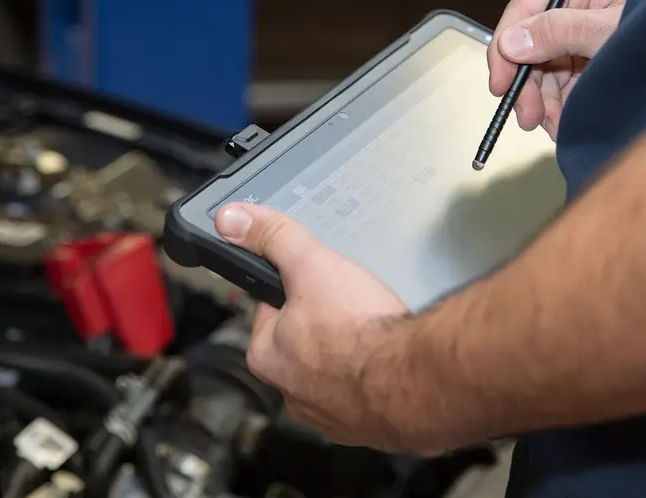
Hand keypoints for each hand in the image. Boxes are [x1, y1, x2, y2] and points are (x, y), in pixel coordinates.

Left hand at [215, 202, 408, 448]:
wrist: (413, 378)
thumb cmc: (358, 329)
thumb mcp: (310, 264)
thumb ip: (273, 239)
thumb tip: (232, 219)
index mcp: (267, 357)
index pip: (270, 312)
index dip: (294, 290)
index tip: (315, 282)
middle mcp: (291, 394)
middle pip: (301, 342)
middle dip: (324, 323)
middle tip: (351, 304)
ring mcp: (331, 415)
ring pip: (334, 370)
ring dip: (350, 353)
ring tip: (373, 329)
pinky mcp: (367, 425)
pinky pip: (365, 393)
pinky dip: (375, 376)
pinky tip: (389, 357)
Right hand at [487, 0, 637, 139]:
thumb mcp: (609, 28)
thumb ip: (558, 32)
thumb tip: (510, 43)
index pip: (524, 9)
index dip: (505, 48)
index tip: (500, 84)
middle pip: (531, 44)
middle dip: (528, 84)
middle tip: (528, 118)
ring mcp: (583, 28)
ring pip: (544, 68)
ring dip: (544, 101)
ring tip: (552, 126)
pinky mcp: (592, 55)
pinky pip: (563, 81)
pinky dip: (560, 104)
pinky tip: (564, 121)